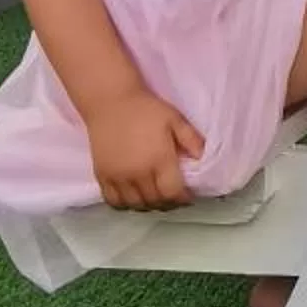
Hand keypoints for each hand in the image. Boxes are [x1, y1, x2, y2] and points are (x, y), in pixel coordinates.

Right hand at [89, 89, 203, 210]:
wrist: (110, 101)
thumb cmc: (146, 109)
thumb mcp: (175, 120)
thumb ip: (192, 140)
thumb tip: (204, 160)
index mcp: (159, 160)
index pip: (173, 193)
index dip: (183, 199)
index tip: (188, 195)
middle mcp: (137, 173)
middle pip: (155, 202)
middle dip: (169, 203)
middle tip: (174, 196)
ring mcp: (118, 177)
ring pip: (136, 205)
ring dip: (149, 205)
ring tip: (156, 197)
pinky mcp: (102, 176)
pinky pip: (114, 202)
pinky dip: (126, 204)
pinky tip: (134, 197)